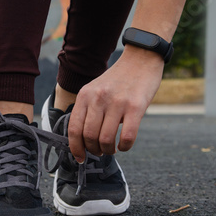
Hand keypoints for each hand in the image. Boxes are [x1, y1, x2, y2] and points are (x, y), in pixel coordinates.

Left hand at [68, 46, 163, 162]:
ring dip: (109, 150)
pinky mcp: (136, 106)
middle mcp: (98, 98)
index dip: (75, 148)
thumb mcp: (95, 89)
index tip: (80, 158)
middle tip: (100, 151)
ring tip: (112, 149)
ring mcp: (117, 102)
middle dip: (94, 150)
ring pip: (106, 139)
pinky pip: (127, 136)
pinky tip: (125, 145)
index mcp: (85, 95)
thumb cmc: (119, 79)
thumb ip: (88, 110)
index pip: (74, 128)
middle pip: (89, 137)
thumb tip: (84, 140)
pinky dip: (125, 147)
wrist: (141, 58)